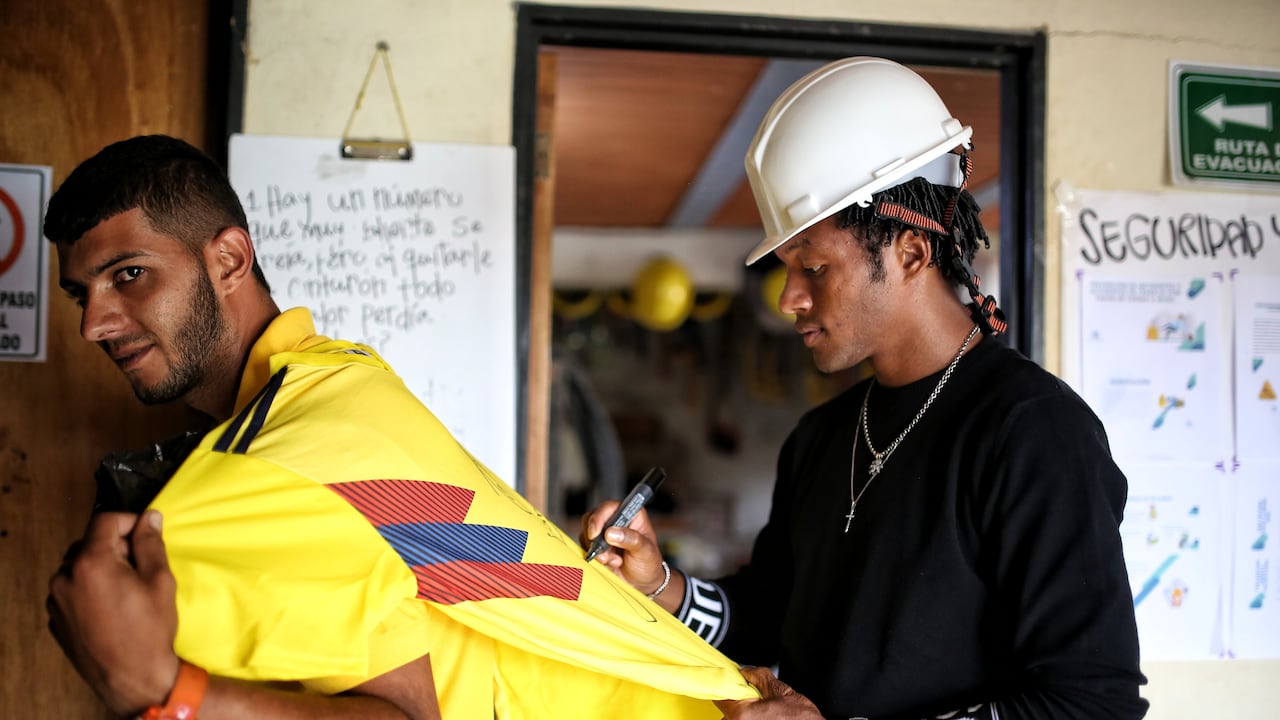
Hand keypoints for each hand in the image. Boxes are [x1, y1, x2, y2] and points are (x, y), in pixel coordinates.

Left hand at [47, 510, 180, 715]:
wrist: (132, 677)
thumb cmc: (149, 630)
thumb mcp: (160, 580)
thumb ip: (151, 543)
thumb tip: (149, 518)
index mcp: (92, 563)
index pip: (105, 521)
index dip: (129, 522)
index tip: (145, 535)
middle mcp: (65, 577)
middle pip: (89, 543)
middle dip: (114, 548)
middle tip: (138, 569)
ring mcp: (56, 599)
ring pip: (78, 566)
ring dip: (99, 568)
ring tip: (123, 592)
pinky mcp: (55, 617)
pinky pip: (70, 589)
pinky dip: (88, 589)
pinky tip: (109, 608)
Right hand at [579, 501, 667, 594]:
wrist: (641, 583)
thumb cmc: (648, 563)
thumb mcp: (646, 551)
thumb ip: (631, 540)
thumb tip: (611, 533)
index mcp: (630, 514)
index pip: (609, 507)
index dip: (599, 518)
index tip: (595, 534)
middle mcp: (615, 520)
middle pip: (592, 518)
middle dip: (595, 539)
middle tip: (606, 554)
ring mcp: (603, 533)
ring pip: (586, 534)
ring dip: (597, 551)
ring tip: (614, 561)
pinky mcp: (596, 546)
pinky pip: (585, 548)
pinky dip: (594, 558)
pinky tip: (609, 564)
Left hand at [714, 666, 821, 718]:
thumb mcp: (779, 690)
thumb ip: (758, 676)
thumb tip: (746, 672)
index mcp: (741, 715)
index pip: (720, 696)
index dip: (727, 686)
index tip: (732, 682)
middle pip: (727, 709)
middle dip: (739, 700)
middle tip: (756, 697)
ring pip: (736, 718)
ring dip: (746, 712)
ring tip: (765, 710)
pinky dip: (751, 719)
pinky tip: (767, 717)